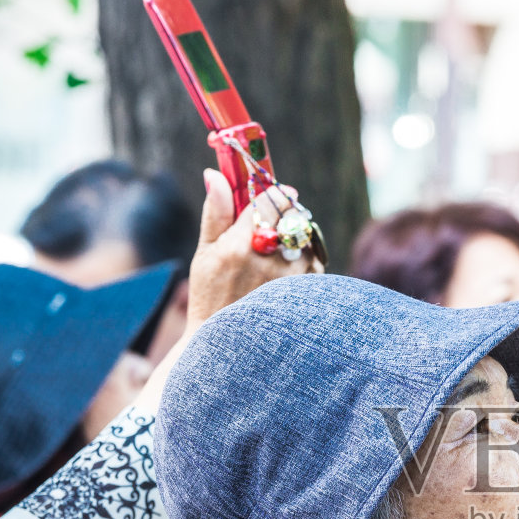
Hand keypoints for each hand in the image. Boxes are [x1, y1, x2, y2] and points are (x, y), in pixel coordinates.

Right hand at [185, 169, 321, 332]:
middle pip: (294, 215)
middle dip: (286, 214)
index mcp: (240, 245)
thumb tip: (216, 175)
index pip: (273, 199)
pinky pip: (313, 261)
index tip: (275, 195)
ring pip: (306, 238)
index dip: (277, 193)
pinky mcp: (306, 291)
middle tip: (273, 226)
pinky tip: (284, 276)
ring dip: (295, 239)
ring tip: (275, 257)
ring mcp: (291, 277)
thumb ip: (216, 212)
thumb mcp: (205, 253)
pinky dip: (304, 261)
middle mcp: (269, 259)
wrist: (228, 344)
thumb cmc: (210, 296)